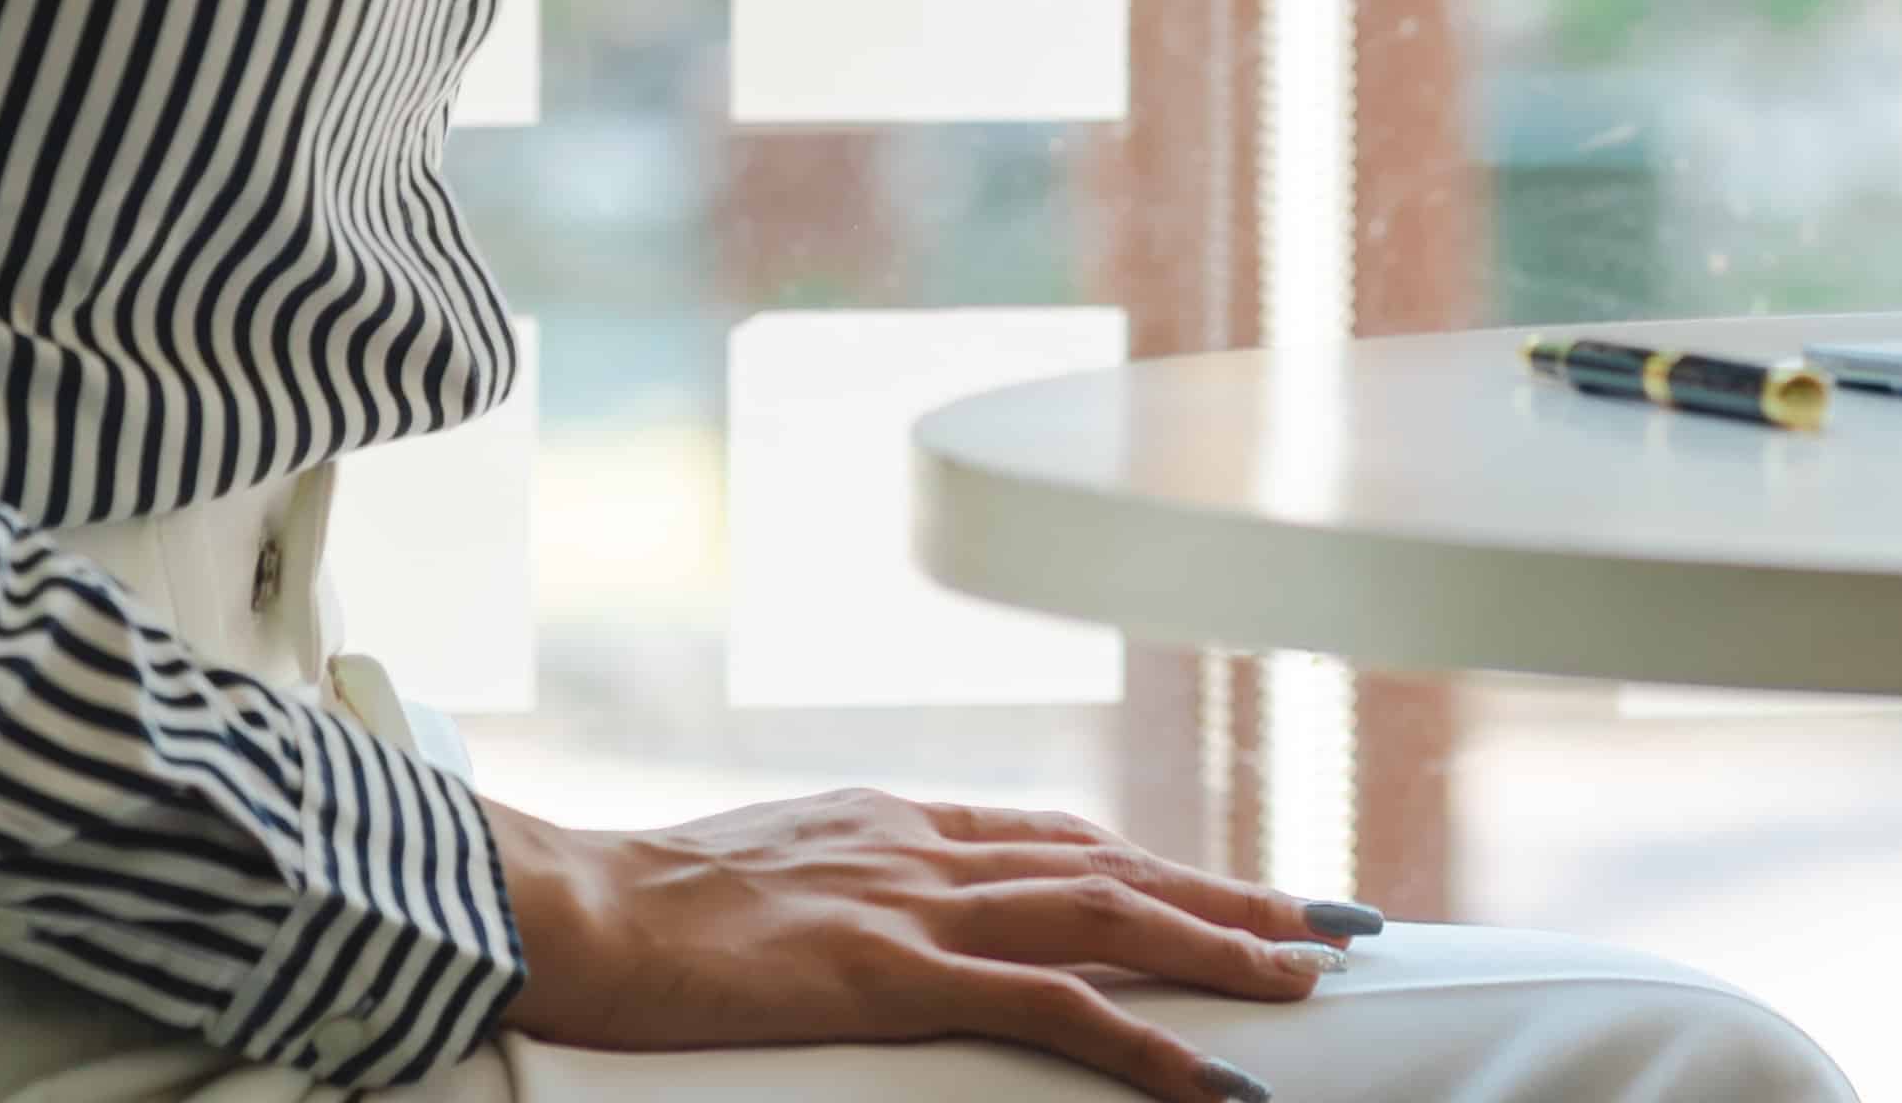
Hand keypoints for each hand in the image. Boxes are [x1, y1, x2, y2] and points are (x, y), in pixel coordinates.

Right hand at [490, 788, 1361, 1096]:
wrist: (570, 905)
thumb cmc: (638, 906)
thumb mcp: (769, 872)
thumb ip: (846, 880)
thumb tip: (880, 908)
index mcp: (900, 824)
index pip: (1064, 837)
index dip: (1157, 861)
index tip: (1230, 886)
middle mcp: (930, 846)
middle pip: (1118, 864)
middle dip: (1232, 894)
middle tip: (1331, 921)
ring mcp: (919, 903)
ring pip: (1112, 916)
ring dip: (1221, 949)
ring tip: (1308, 982)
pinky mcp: (895, 972)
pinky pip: (1052, 1008)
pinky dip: (1144, 1041)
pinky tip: (1210, 1077)